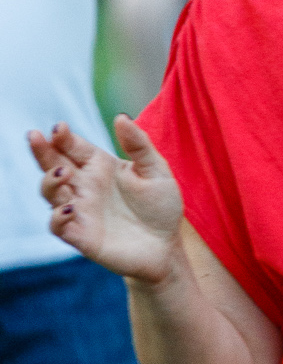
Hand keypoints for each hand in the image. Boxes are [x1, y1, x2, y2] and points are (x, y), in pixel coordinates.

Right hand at [27, 118, 183, 284]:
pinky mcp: (81, 235)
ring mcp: (81, 210)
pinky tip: (70, 208)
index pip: (73, 146)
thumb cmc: (161, 206)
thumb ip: (139, 145)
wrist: (167, 246)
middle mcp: (85, 186)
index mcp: (100, 166)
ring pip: (50, 192)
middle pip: (53, 164)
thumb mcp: (156, 171)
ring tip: (62, 173)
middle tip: (35, 136)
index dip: (63, 137)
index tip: (60, 128)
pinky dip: (58, 217)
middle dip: (41, 150)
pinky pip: (58, 225)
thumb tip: (121, 117)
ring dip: (49, 181)